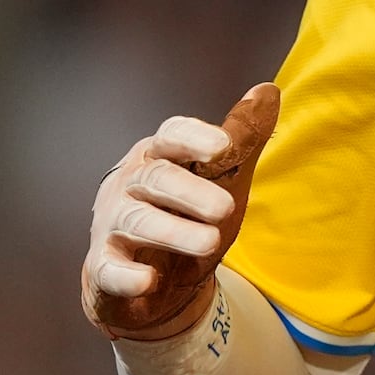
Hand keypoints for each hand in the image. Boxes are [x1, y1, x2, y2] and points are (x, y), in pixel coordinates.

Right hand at [81, 84, 279, 341]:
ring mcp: (113, 225)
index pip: (171, 136)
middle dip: (190, 191)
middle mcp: (130, 184)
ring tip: (210, 241)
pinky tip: (147, 280)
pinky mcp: (105, 267)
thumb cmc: (189, 216)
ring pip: (137, 220)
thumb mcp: (223, 179)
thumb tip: (268, 91)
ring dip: (173, 231)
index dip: (195, 139)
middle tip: (226, 208)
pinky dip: (127, 275)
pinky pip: (110, 269)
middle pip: (157, 178)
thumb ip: (243, 138)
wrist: (157, 284)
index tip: (225, 147)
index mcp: (159, 156)